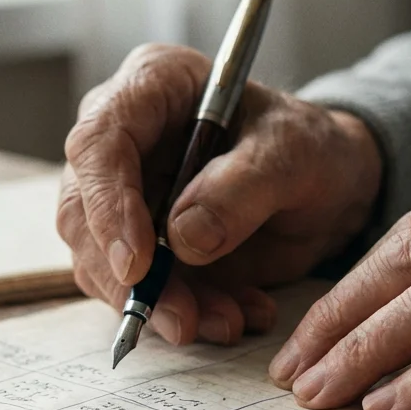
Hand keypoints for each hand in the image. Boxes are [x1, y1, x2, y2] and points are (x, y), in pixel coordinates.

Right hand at [58, 44, 382, 344]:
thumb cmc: (307, 146)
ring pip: (104, 262)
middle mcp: (123, 142)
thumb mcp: (294, 153)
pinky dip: (182, 313)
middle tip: (183, 318)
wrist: (327, 187)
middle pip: (83, 212)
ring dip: (160, 304)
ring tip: (228, 321)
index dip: (107, 204)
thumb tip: (182, 238)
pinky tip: (234, 315)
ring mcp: (124, 198)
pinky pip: (138, 291)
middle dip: (130, 277)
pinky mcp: (140, 247)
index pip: (98, 142)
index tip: (138, 263)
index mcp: (151, 88)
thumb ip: (243, 187)